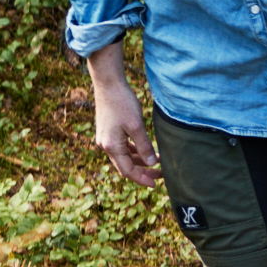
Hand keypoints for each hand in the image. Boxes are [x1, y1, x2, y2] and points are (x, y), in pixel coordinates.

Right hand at [83, 43, 159, 185]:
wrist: (108, 83)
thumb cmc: (122, 102)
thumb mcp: (136, 125)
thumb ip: (144, 146)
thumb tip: (152, 164)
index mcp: (111, 147)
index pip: (127, 171)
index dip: (142, 178)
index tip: (155, 183)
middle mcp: (106, 146)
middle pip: (125, 165)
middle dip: (143, 171)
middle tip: (160, 174)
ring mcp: (106, 138)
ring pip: (124, 156)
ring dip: (139, 160)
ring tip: (156, 161)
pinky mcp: (108, 131)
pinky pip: (122, 147)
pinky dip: (133, 150)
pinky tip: (145, 149)